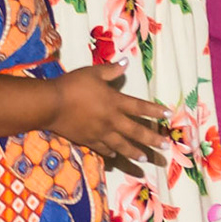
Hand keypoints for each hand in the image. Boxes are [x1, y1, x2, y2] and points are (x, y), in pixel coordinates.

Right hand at [51, 63, 166, 163]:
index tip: (169, 115)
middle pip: (136, 131)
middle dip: (152, 139)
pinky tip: (115, 155)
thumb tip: (126, 63)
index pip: (140, 107)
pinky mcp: (88, 140)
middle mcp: (111, 120)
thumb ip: (111, 70)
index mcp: (114, 102)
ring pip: (122, 145)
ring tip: (145, 159)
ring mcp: (100, 133)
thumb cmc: (72, 85)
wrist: (51, 104)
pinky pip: (103, 149)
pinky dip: (111, 152)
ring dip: (135, 152)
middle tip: (164, 146)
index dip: (155, 111)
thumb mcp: (93, 72)